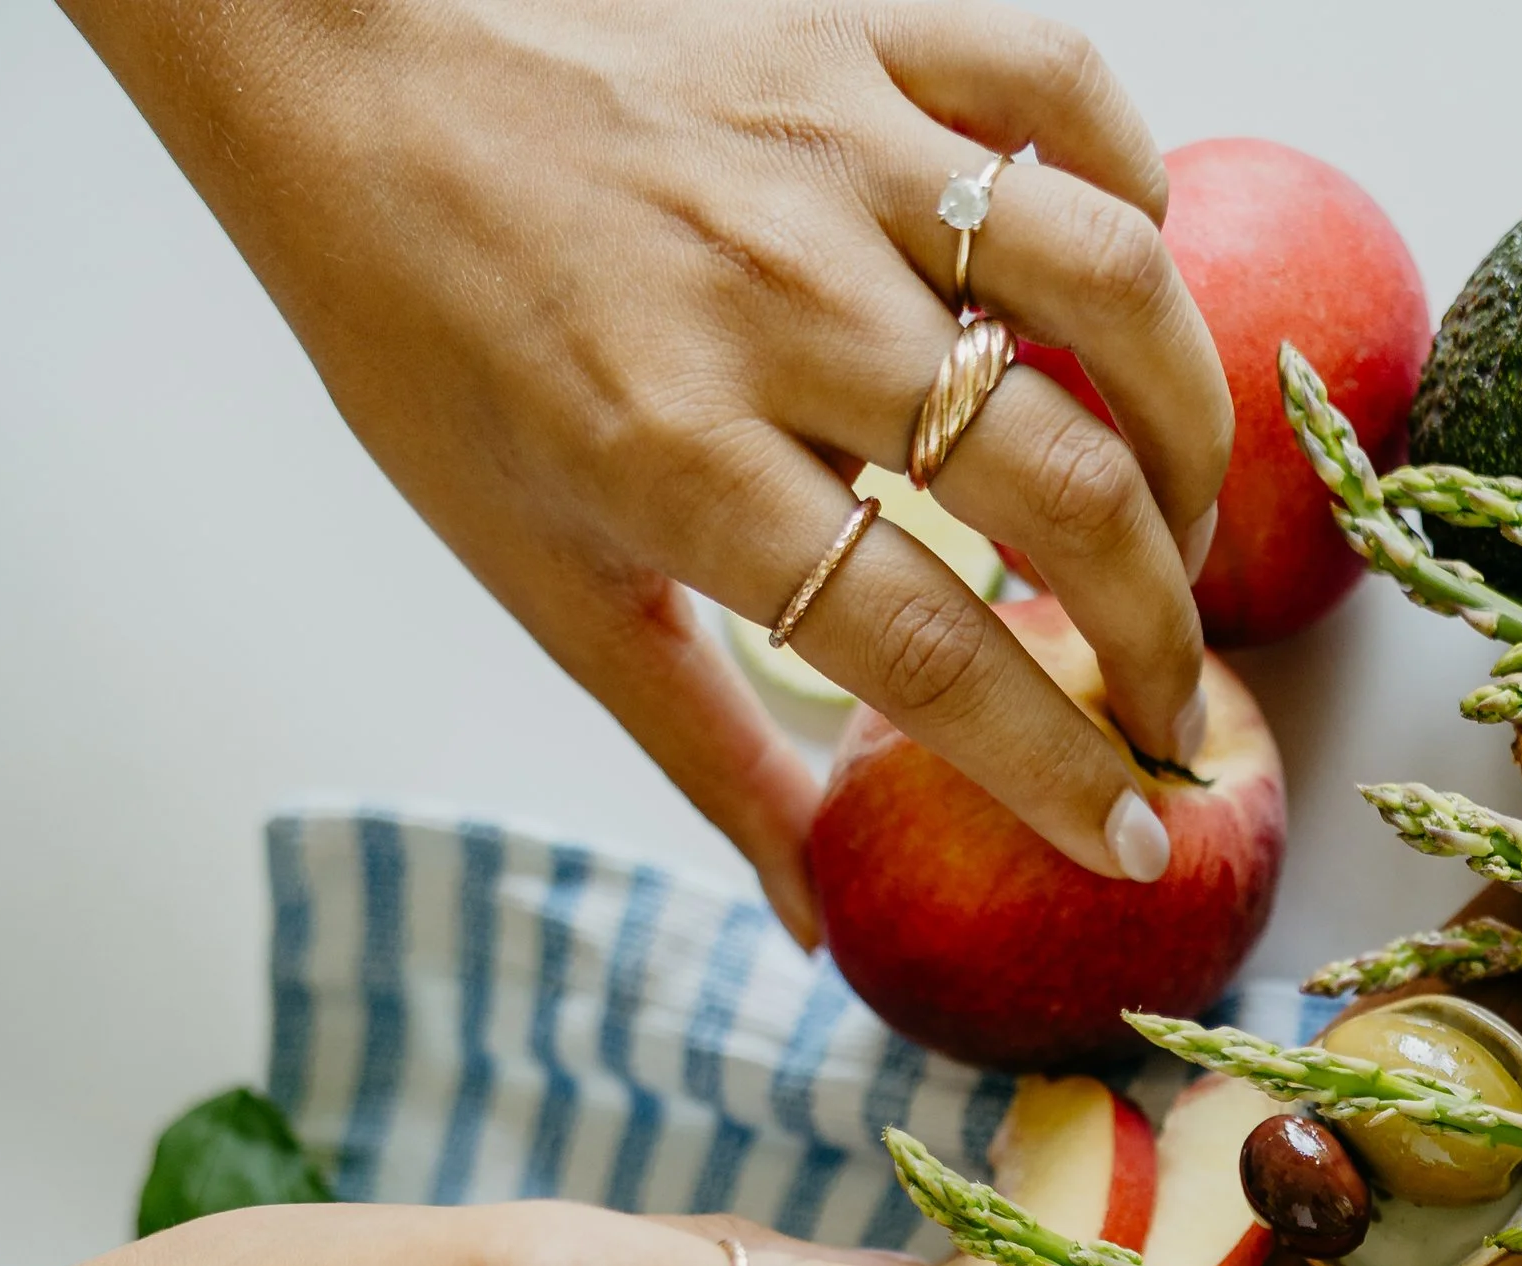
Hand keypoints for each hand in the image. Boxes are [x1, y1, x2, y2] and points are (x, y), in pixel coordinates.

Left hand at [66, 0, 1232, 935]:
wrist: (331, 60)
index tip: (1130, 837)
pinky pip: (1063, 95)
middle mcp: (777, 306)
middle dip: (1158, 633)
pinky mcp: (856, 28)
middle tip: (1167, 707)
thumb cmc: (427, 331)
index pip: (936, 650)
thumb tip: (816, 919)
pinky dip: (1139, 191)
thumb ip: (704, 749)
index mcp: (682, 462)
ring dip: (1189, 431)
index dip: (1060, 765)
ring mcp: (831, 151)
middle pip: (1061, 489)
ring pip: (1113, 289)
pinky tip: (1130, 293)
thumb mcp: (544, 575)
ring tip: (1181, 517)